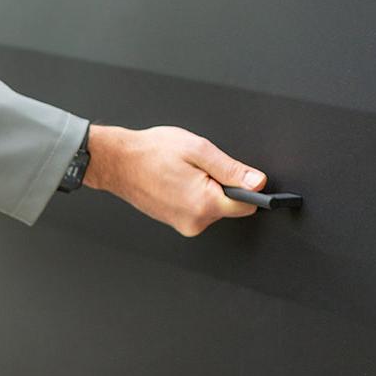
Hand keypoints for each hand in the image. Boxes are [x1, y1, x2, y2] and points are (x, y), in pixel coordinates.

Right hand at [83, 124, 266, 235]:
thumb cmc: (152, 152)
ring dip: (206, 189)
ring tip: (184, 172)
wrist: (118, 161)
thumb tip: (257, 182)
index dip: (249, 187)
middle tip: (200, 167)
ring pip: (213, 207)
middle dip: (222, 185)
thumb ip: (231, 169)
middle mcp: (195, 222)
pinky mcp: (176, 223)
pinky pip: (198, 209)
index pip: (247, 206)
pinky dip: (194, 194)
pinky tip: (177, 180)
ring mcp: (184, 225)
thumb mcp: (198, 150)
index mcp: (204, 204)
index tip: (245, 178)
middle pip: (230, 206)